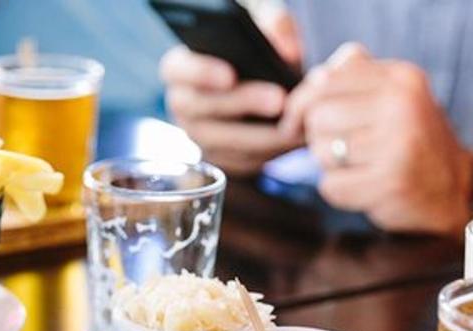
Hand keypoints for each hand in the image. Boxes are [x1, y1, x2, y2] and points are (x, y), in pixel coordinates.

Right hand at [159, 11, 303, 175]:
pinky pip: (240, 160)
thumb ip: (276, 28)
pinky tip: (294, 138)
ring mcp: (198, 135)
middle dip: (243, 105)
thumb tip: (289, 53)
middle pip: (202, 109)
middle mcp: (183, 104)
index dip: (201, 73)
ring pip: (223, 142)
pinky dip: (269, 152)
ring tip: (294, 124)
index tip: (230, 75)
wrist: (259, 87)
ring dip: (261, 136)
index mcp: (181, 67)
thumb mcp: (264, 28)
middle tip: (279, 100)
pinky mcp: (220, 158)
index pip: (178, 70)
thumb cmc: (255, 52)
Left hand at [283, 44, 472, 234]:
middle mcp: (401, 104)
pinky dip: (340, 192)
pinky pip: (331, 186)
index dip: (302, 104)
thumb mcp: (390, 98)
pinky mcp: (389, 181)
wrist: (452, 191)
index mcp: (399, 78)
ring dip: (332, 167)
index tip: (298, 122)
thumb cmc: (408, 143)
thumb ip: (351, 80)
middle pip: (318, 117)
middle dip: (321, 138)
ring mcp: (398, 143)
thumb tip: (309, 83)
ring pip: (321, 152)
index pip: (325, 81)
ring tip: (363, 167)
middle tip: (348, 150)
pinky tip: (365, 188)